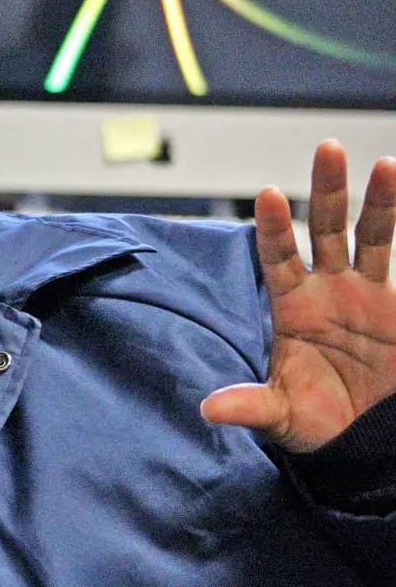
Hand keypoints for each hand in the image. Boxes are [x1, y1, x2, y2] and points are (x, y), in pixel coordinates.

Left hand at [202, 140, 395, 452]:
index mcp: (292, 306)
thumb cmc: (313, 422)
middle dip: (328, 190)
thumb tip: (209, 409)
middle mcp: (328, 289)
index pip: (278, 256)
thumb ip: (250, 406)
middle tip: (327, 148)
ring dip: (381, 201)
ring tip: (386, 165)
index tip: (266, 195)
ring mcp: (368, 294)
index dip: (273, 226)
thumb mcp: (281, 415)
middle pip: (325, 228)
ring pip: (374, 236)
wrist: (363, 438)